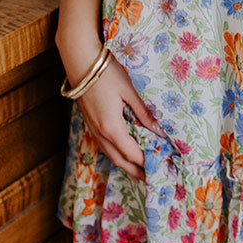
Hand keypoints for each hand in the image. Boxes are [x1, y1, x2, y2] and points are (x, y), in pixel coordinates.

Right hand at [75, 53, 167, 182]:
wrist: (80, 62)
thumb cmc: (107, 74)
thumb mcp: (129, 91)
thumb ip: (143, 113)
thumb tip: (158, 130)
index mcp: (111, 127)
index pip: (133, 153)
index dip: (147, 162)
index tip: (162, 167)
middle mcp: (100, 133)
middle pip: (121, 161)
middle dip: (137, 172)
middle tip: (153, 179)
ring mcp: (93, 129)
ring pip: (111, 155)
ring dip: (127, 166)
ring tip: (141, 172)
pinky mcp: (90, 124)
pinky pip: (105, 146)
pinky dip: (117, 155)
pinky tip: (125, 153)